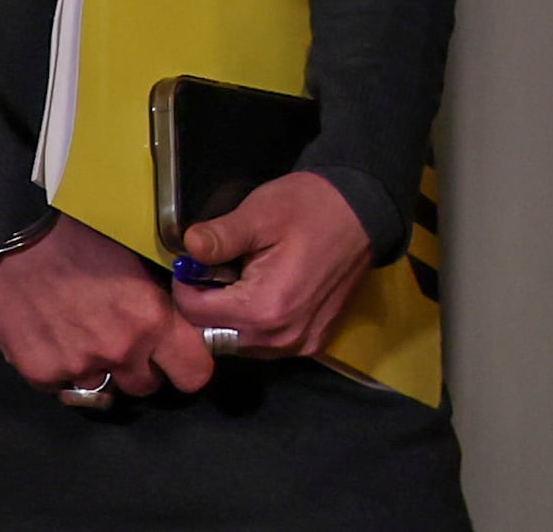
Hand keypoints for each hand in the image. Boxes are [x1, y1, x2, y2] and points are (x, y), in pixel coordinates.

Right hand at [0, 214, 211, 400]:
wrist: (15, 240)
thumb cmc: (81, 238)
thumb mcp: (138, 260)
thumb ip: (160, 299)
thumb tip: (181, 319)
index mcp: (152, 319)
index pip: (194, 373)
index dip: (190, 365)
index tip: (181, 356)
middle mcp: (119, 351)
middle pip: (146, 387)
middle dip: (142, 368)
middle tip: (128, 342)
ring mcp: (78, 368)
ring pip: (104, 389)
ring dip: (102, 371)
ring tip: (86, 337)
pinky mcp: (40, 375)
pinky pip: (63, 387)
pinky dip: (64, 371)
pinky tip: (55, 339)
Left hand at [173, 170, 378, 360]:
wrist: (365, 211)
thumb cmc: (311, 207)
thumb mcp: (262, 212)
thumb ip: (221, 236)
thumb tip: (188, 248)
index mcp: (264, 309)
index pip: (196, 314)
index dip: (187, 285)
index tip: (195, 262)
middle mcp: (281, 338)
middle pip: (213, 335)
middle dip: (206, 305)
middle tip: (217, 271)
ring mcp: (300, 345)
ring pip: (238, 344)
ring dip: (230, 318)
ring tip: (241, 282)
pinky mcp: (313, 343)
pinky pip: (266, 345)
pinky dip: (255, 326)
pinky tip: (265, 295)